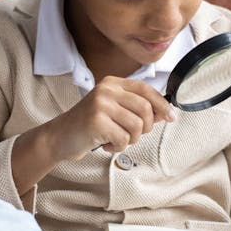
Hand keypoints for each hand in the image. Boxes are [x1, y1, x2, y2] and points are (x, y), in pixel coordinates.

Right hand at [47, 76, 175, 161]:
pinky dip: (118, 147)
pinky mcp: (96, 121)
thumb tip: (165, 113)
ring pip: (137, 126)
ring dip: (131, 139)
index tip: (171, 117)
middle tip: (132, 135)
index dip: (162, 104)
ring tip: (116, 139)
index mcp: (112, 83)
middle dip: (145, 128)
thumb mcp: (113, 110)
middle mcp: (106, 90)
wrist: (59, 137)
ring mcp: (100, 104)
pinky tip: (106, 144)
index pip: (146, 89)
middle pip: (145, 109)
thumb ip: (136, 109)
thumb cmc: (88, 125)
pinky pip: (123, 139)